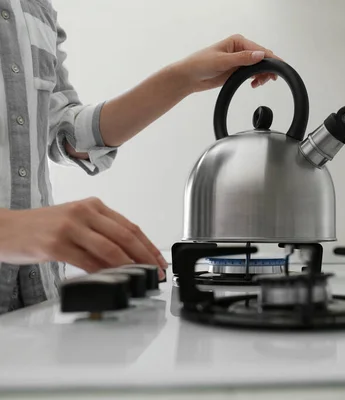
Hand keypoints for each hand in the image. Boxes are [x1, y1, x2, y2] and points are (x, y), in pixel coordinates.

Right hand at [0, 198, 167, 278]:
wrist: (5, 229)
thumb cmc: (42, 227)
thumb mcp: (76, 221)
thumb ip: (101, 233)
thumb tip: (129, 256)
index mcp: (93, 205)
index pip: (130, 226)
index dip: (148, 246)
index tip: (159, 261)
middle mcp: (84, 213)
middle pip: (125, 236)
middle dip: (145, 257)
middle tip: (156, 272)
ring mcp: (70, 227)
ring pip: (109, 249)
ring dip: (129, 267)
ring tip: (139, 278)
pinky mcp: (55, 244)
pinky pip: (87, 261)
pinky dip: (103, 272)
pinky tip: (112, 280)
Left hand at [173, 34, 281, 91]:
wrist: (190, 77)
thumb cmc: (201, 64)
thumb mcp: (222, 61)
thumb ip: (242, 58)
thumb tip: (260, 55)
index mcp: (238, 41)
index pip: (260, 49)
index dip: (271, 59)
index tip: (278, 68)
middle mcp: (241, 49)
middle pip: (263, 58)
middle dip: (268, 69)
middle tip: (270, 79)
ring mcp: (240, 60)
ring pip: (260, 67)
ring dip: (263, 75)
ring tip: (258, 83)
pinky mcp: (238, 70)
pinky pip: (253, 73)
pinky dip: (257, 79)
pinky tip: (254, 83)